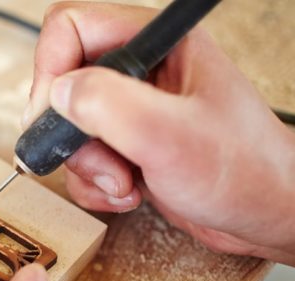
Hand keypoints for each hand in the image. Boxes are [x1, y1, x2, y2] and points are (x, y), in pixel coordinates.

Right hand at [25, 2, 294, 264]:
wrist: (264, 216)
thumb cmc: (242, 171)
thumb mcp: (170, 135)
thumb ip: (109, 105)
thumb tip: (58, 93)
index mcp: (157, 45)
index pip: (73, 27)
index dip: (52, 70)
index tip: (55, 115)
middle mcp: (141, 72)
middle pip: (64, 84)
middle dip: (74, 134)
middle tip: (102, 161)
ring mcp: (132, 112)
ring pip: (69, 129)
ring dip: (88, 167)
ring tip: (125, 183)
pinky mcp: (128, 146)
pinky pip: (83, 161)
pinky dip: (96, 186)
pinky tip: (129, 194)